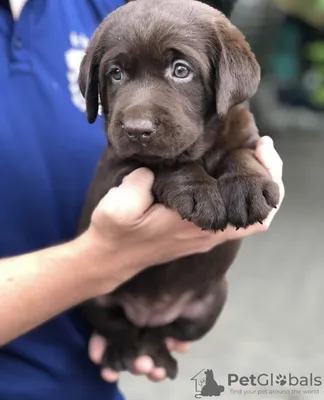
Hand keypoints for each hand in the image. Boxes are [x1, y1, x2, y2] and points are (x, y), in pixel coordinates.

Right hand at [87, 135, 283, 381]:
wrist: (112, 257)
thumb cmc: (116, 233)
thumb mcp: (120, 206)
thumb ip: (141, 182)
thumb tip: (157, 166)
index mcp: (196, 224)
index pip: (253, 213)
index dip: (269, 180)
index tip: (260, 148)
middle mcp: (208, 233)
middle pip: (261, 212)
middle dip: (268, 176)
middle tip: (259, 146)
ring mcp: (205, 235)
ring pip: (248, 215)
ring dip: (254, 185)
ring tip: (246, 154)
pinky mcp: (198, 234)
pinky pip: (232, 216)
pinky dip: (237, 194)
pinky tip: (223, 173)